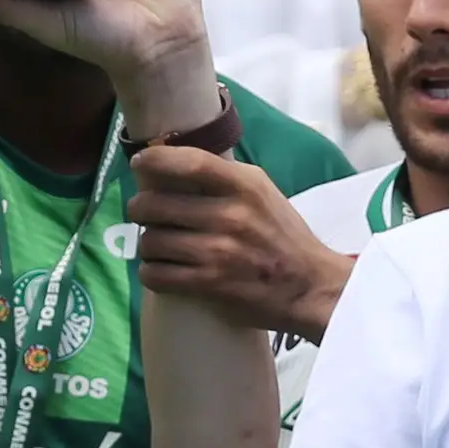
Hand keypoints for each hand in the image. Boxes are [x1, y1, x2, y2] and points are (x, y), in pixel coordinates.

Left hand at [130, 147, 354, 336]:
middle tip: (143, 212)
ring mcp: (218, 252)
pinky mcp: (209, 285)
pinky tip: (160, 269)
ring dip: (147, 244)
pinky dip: (151, 272)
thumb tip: (173, 162)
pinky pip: (156, 275)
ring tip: (157, 245)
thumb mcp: (261, 192)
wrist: (309, 287)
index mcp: (244, 186)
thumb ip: (224, 177)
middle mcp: (230, 216)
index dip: (155, 160)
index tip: (139, 163)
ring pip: (151, 241)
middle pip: (155, 205)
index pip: (189, 163)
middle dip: (139, 208)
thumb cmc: (282, 236)